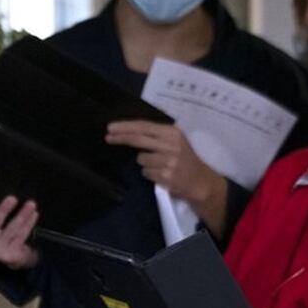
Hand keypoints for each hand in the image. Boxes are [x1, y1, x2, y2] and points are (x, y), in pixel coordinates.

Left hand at [105, 120, 219, 203]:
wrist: (200, 181)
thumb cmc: (184, 160)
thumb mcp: (174, 142)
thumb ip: (155, 137)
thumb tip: (128, 134)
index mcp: (172, 133)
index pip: (144, 126)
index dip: (126, 127)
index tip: (111, 127)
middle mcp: (170, 145)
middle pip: (138, 139)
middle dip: (121, 138)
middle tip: (107, 137)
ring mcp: (168, 161)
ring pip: (140, 159)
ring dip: (145, 164)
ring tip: (159, 166)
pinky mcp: (165, 176)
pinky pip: (146, 173)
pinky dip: (150, 174)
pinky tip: (162, 175)